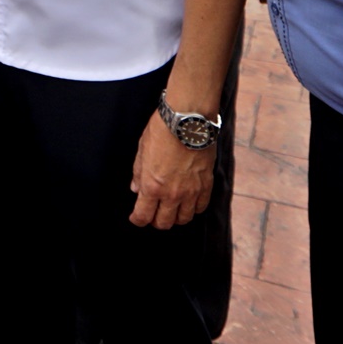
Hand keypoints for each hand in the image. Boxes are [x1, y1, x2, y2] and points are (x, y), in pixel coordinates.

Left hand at [129, 111, 216, 228]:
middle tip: (153, 214)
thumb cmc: (161, 132)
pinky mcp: (206, 185)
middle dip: (156, 221)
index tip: (136, 218)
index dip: (137, 219)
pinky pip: (200, 207)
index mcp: (152, 186)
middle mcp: (172, 194)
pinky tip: (188, 203)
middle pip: (164, 222)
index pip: (143, 215)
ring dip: (175, 217)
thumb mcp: (142, 150)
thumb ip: (138, 173)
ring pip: (184, 219)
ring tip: (171, 210)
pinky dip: (193, 209)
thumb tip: (136, 188)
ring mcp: (191, 192)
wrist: (187, 121)